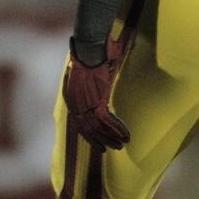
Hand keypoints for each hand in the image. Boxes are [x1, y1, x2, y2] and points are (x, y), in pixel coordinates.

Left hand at [62, 35, 130, 150]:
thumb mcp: (83, 73)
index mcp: (71, 98)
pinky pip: (107, 121)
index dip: (88, 134)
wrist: (88, 49)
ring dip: (111, 138)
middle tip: (108, 149)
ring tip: (120, 146)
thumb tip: (95, 82)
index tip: (96, 141)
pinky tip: (126, 136)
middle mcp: (76, 104)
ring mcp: (86, 104)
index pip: (78, 123)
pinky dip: (118, 129)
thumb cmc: (87, 56)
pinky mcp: (97, 101)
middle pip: (87, 129)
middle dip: (99, 140)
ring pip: (98, 128)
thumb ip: (88, 83)